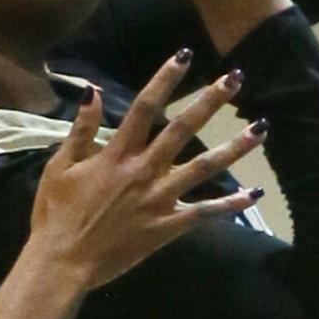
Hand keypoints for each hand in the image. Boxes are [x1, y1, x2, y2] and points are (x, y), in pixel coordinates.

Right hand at [31, 51, 266, 288]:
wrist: (63, 261)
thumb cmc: (56, 213)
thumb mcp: (60, 166)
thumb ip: (81, 129)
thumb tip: (94, 91)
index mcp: (117, 154)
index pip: (146, 107)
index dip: (166, 79)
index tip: (185, 56)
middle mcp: (144, 170)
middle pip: (184, 129)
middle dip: (211, 101)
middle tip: (236, 78)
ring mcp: (159, 199)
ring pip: (204, 168)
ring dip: (234, 148)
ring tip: (261, 129)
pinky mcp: (167, 227)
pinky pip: (204, 213)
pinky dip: (231, 205)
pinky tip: (255, 194)